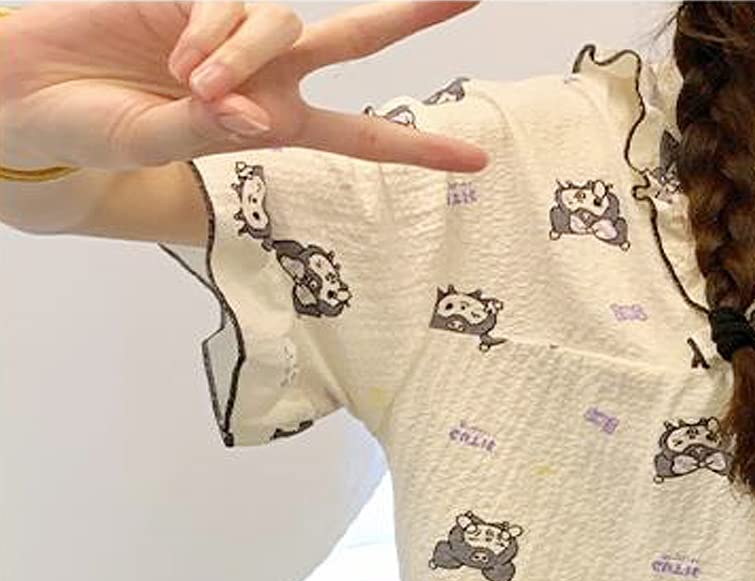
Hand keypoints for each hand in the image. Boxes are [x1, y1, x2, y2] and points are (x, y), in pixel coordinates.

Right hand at [0, 0, 488, 172]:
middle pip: (354, 40)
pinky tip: (178, 58)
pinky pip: (231, 7)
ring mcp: (233, 32)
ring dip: (243, 57)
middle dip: (410, 16)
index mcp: (274, 126)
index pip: (361, 137)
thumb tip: (255, 114)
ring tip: (191, 86)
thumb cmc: (92, 130)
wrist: (28, 91)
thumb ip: (207, 131)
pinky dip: (212, 35)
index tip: (477, 158)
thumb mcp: (156, 145)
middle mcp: (266, 76)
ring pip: (282, 24)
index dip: (418, 149)